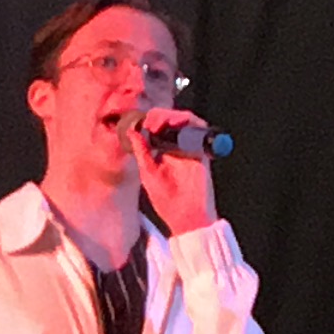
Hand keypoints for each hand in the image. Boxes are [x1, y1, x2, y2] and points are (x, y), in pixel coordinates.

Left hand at [137, 107, 217, 235]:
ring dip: (172, 116)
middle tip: (150, 122)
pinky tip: (177, 123)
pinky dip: (189, 122)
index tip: (140, 122)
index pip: (156, 127)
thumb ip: (142, 151)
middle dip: (159, 116)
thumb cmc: (167, 200)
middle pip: (170, 120)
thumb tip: (131, 132)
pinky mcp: (201, 151)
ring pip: (185, 121)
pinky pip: (199, 130)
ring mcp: (189, 148)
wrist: (186, 217)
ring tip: (160, 122)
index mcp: (161, 151)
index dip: (148, 120)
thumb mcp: (148, 173)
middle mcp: (176, 147)